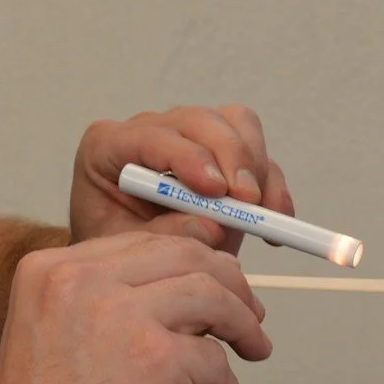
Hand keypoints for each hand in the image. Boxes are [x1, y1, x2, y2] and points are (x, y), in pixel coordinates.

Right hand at [0, 233, 270, 383]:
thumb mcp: (56, 338)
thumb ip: (104, 304)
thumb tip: (183, 288)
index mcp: (51, 272)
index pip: (144, 243)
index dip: (192, 262)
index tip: (218, 284)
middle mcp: (82, 283)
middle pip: (185, 257)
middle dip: (230, 285)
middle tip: (250, 317)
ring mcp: (121, 317)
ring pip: (212, 296)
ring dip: (243, 326)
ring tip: (252, 352)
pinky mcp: (158, 360)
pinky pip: (216, 359)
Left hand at [71, 106, 295, 249]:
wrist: (126, 261)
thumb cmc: (114, 249)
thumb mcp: (126, 250)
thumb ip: (163, 236)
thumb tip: (212, 226)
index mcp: (108, 147)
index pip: (152, 137)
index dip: (189, 158)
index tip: (216, 190)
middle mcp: (149, 131)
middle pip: (200, 121)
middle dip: (232, 159)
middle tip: (247, 203)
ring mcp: (187, 137)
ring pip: (235, 124)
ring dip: (256, 168)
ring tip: (263, 215)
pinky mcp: (220, 153)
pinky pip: (258, 153)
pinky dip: (272, 186)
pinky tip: (276, 219)